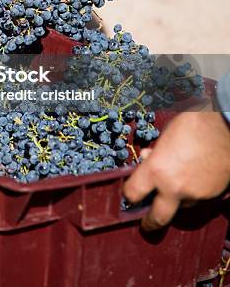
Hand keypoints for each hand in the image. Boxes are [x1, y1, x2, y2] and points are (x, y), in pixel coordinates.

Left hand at [123, 108, 229, 231]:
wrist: (224, 126)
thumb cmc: (191, 124)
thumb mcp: (165, 137)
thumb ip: (154, 153)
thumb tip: (147, 158)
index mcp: (156, 170)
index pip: (132, 192)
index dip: (128, 193)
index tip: (128, 194)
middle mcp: (174, 187)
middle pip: (157, 218)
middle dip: (150, 223)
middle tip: (146, 224)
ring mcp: (195, 194)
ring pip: (181, 207)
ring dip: (175, 200)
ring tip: (177, 183)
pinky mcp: (212, 194)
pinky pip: (197, 198)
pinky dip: (193, 192)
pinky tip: (194, 177)